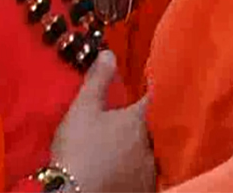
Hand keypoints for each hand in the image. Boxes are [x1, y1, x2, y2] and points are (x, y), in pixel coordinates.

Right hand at [48, 51, 155, 192]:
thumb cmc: (79, 148)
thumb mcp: (83, 110)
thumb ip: (97, 81)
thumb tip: (109, 53)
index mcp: (139, 119)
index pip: (153, 97)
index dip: (152, 90)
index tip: (152, 85)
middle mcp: (150, 142)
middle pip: (153, 126)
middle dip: (145, 123)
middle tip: (132, 123)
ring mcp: (149, 168)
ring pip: (151, 152)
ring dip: (141, 148)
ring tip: (128, 148)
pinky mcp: (143, 188)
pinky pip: (146, 174)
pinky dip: (139, 169)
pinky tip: (128, 170)